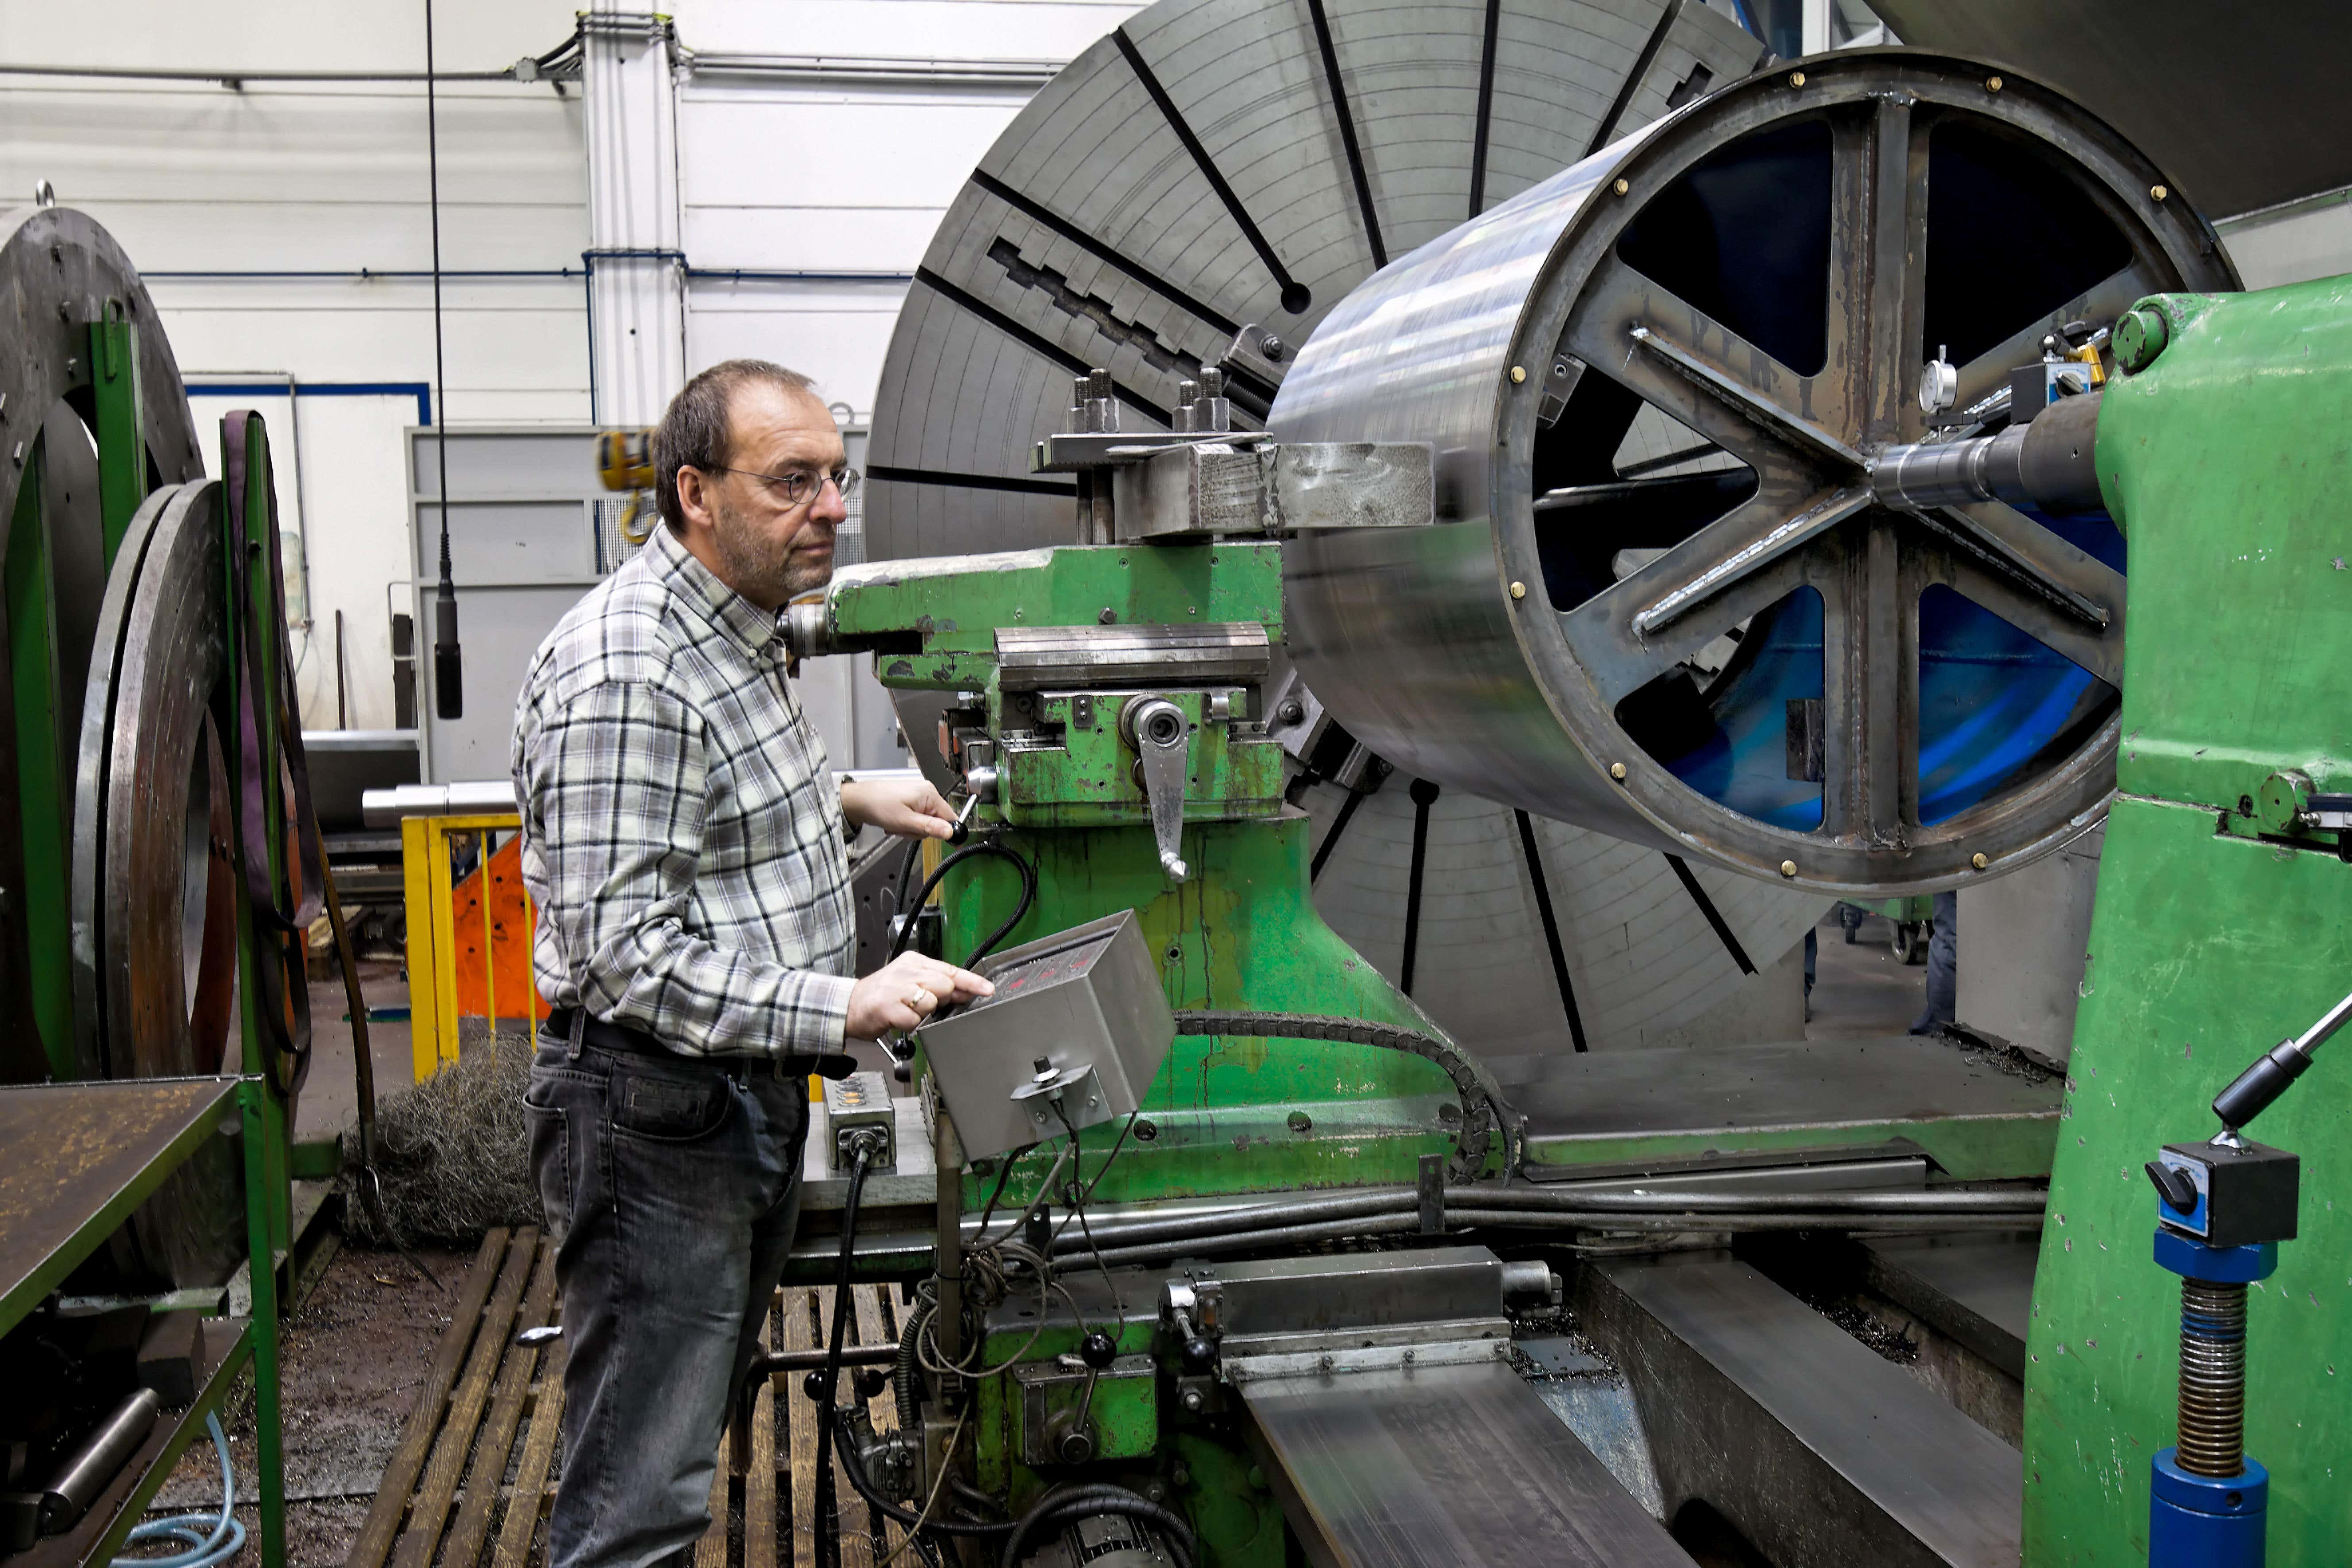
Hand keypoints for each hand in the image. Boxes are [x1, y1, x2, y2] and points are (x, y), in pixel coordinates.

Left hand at [841, 774, 956, 840]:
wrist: (859, 800)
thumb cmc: (879, 807)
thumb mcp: (906, 821)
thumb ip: (930, 827)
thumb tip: (951, 832)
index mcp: (930, 794)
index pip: (950, 817)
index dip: (947, 832)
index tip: (948, 844)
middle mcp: (927, 792)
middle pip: (937, 821)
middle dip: (920, 830)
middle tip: (905, 829)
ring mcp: (919, 795)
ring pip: (925, 822)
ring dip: (911, 828)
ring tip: (897, 825)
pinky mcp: (911, 800)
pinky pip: (917, 817)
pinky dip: (907, 823)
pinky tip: (896, 822)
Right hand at [846, 953, 994, 1039]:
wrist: (848, 1006)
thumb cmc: (883, 996)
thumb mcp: (911, 983)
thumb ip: (939, 986)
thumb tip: (968, 993)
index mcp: (914, 962)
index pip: (951, 970)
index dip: (972, 981)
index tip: (987, 989)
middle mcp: (906, 971)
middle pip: (945, 986)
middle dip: (941, 999)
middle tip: (923, 1004)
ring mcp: (896, 988)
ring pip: (931, 1002)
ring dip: (923, 1013)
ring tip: (907, 1010)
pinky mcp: (887, 1006)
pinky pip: (914, 1020)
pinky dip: (911, 1024)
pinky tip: (899, 1019)